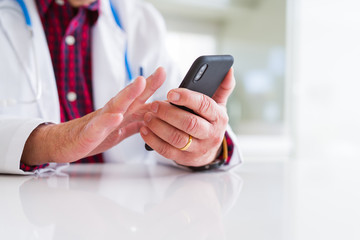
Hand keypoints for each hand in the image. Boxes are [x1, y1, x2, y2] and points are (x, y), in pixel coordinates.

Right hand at [21, 68, 165, 165]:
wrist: (62, 143)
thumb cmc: (92, 135)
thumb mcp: (119, 131)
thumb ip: (135, 123)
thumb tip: (153, 117)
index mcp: (120, 113)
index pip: (139, 98)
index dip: (152, 86)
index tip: (163, 71)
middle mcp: (111, 113)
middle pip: (130, 97)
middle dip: (145, 84)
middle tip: (159, 72)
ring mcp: (99, 122)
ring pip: (115, 106)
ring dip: (129, 94)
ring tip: (140, 83)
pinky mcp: (88, 135)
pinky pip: (98, 128)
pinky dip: (107, 122)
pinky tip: (116, 117)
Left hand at [140, 68, 234, 166]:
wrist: (208, 150)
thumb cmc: (210, 121)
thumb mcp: (219, 105)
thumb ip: (222, 87)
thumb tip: (228, 69)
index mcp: (219, 117)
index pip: (205, 105)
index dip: (187, 98)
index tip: (170, 92)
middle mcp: (211, 134)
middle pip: (190, 124)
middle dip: (169, 113)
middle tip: (154, 104)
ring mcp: (198, 149)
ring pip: (177, 139)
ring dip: (159, 127)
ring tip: (147, 116)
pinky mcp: (185, 159)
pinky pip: (167, 151)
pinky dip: (154, 141)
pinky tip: (145, 130)